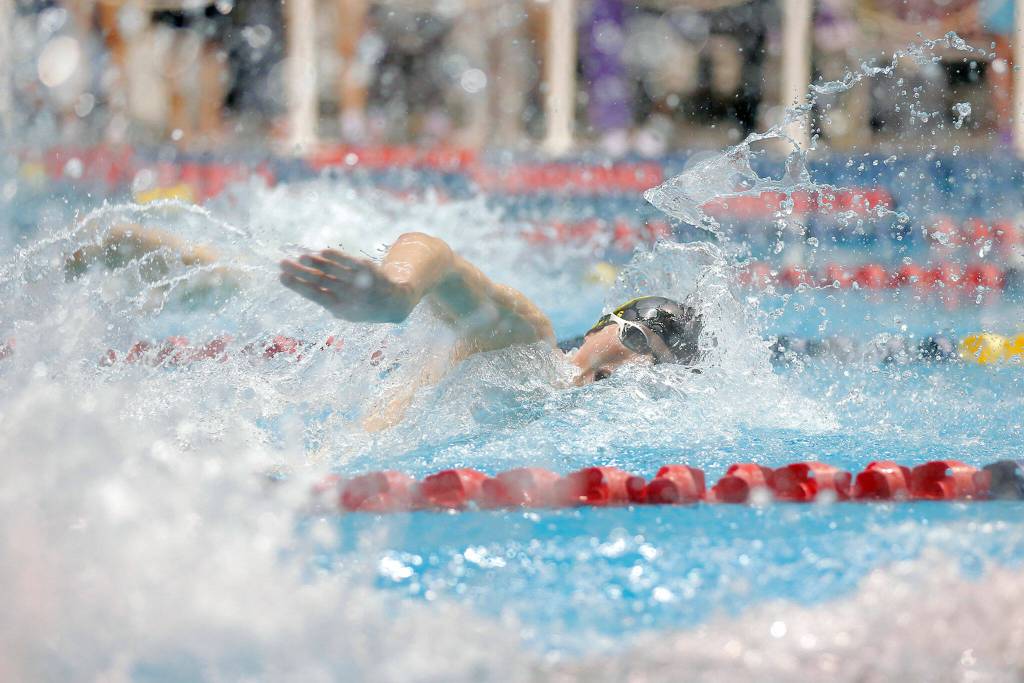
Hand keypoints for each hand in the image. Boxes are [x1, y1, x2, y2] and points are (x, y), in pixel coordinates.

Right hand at [279, 249, 415, 322]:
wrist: (393, 302)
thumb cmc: (361, 307)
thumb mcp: (344, 310)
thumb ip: (325, 297)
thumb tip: (301, 283)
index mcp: (338, 308)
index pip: (314, 295)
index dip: (297, 286)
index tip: (281, 277)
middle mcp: (347, 295)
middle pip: (320, 281)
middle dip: (300, 272)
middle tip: (282, 263)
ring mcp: (357, 282)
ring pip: (333, 271)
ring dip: (316, 264)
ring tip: (300, 257)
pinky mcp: (366, 269)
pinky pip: (349, 262)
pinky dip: (336, 257)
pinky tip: (322, 252)